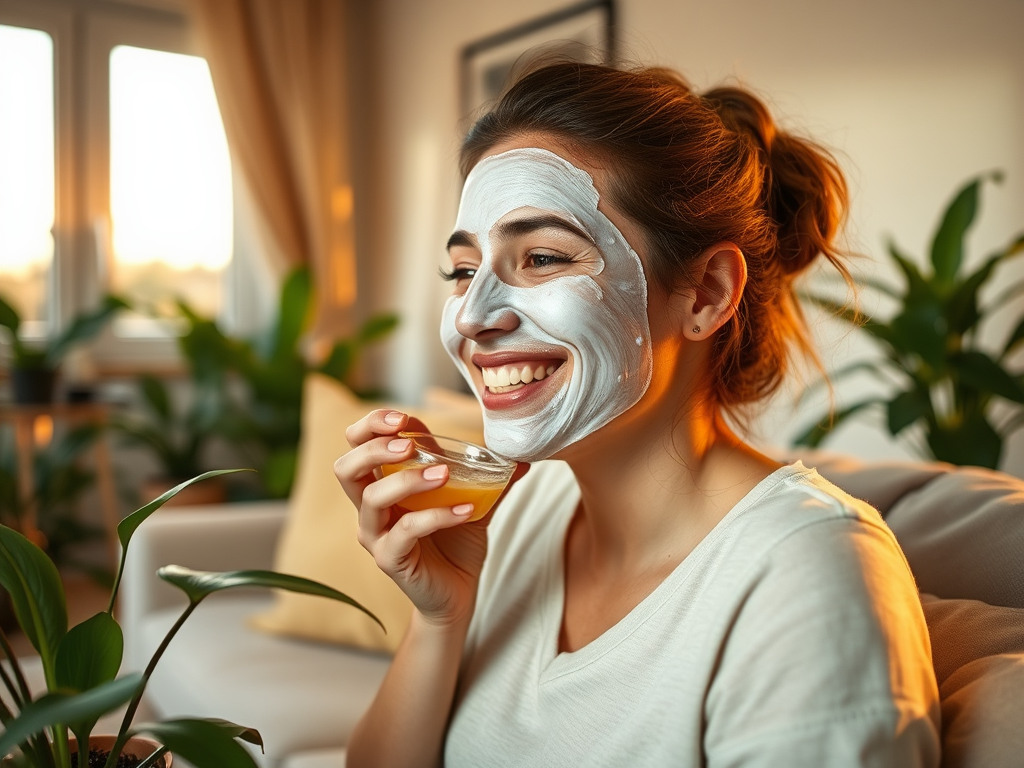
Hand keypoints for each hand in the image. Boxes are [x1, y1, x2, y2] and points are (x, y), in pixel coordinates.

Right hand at [334, 409, 528, 627]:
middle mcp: (370, 509)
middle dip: (373, 446)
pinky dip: (436, 516)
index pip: (357, 446)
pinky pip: (406, 532)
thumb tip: (522, 455)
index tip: (404, 418)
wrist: (459, 594)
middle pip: (346, 468)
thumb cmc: (456, 545)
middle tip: (408, 442)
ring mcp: (377, 536)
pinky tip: (465, 510)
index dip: (372, 425)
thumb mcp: (472, 501)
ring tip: (444, 473)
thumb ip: (489, 477)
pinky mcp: (390, 560)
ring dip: (407, 479)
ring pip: (372, 498)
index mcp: (382, 486)